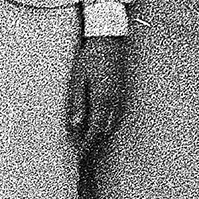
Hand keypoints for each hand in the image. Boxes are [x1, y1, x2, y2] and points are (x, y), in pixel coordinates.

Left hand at [66, 35, 125, 150]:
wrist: (109, 39)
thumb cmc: (89, 57)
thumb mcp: (78, 79)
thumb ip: (77, 104)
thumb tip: (75, 127)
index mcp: (102, 101)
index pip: (94, 132)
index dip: (86, 147)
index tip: (79, 158)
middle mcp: (114, 103)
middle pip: (104, 133)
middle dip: (95, 147)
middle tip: (84, 159)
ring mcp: (121, 99)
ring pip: (112, 127)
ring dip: (101, 138)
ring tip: (91, 148)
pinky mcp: (123, 94)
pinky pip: (117, 118)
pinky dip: (108, 127)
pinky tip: (101, 129)